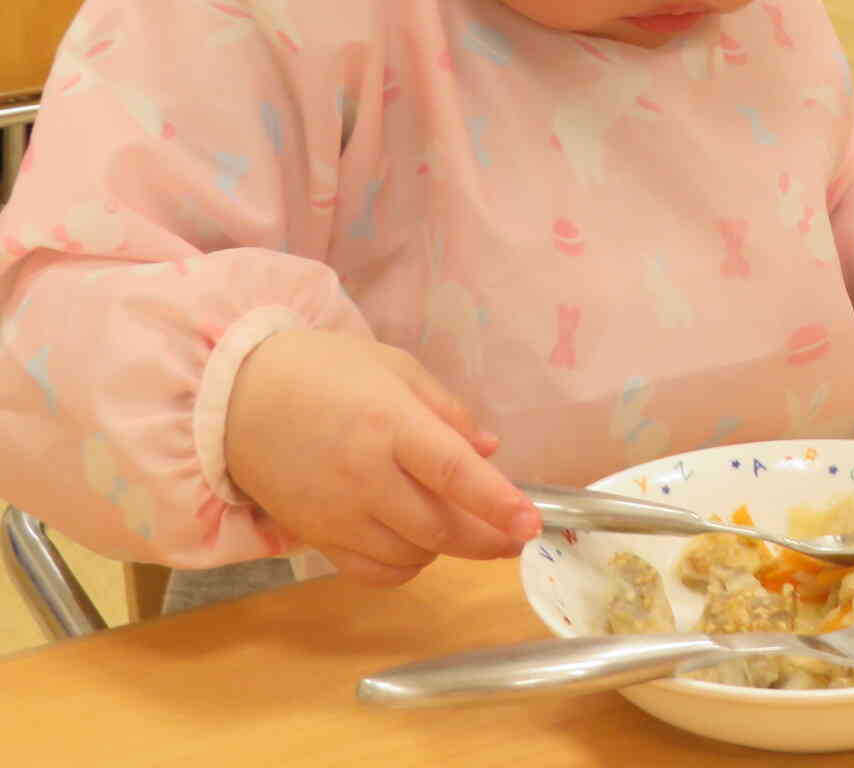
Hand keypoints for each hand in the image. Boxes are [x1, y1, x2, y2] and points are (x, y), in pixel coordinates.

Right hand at [223, 329, 539, 585]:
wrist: (233, 398)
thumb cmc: (323, 371)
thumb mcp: (395, 368)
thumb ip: (447, 411)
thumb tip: (489, 452)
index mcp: (389, 424)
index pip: (454, 474)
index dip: (498, 504)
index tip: (532, 524)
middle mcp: (364, 477)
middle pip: (440, 529)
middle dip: (489, 540)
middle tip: (516, 538)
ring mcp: (337, 514)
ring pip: (412, 556)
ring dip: (449, 550)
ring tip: (463, 526)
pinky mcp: (314, 538)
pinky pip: (374, 572)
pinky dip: (407, 567)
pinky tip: (418, 544)